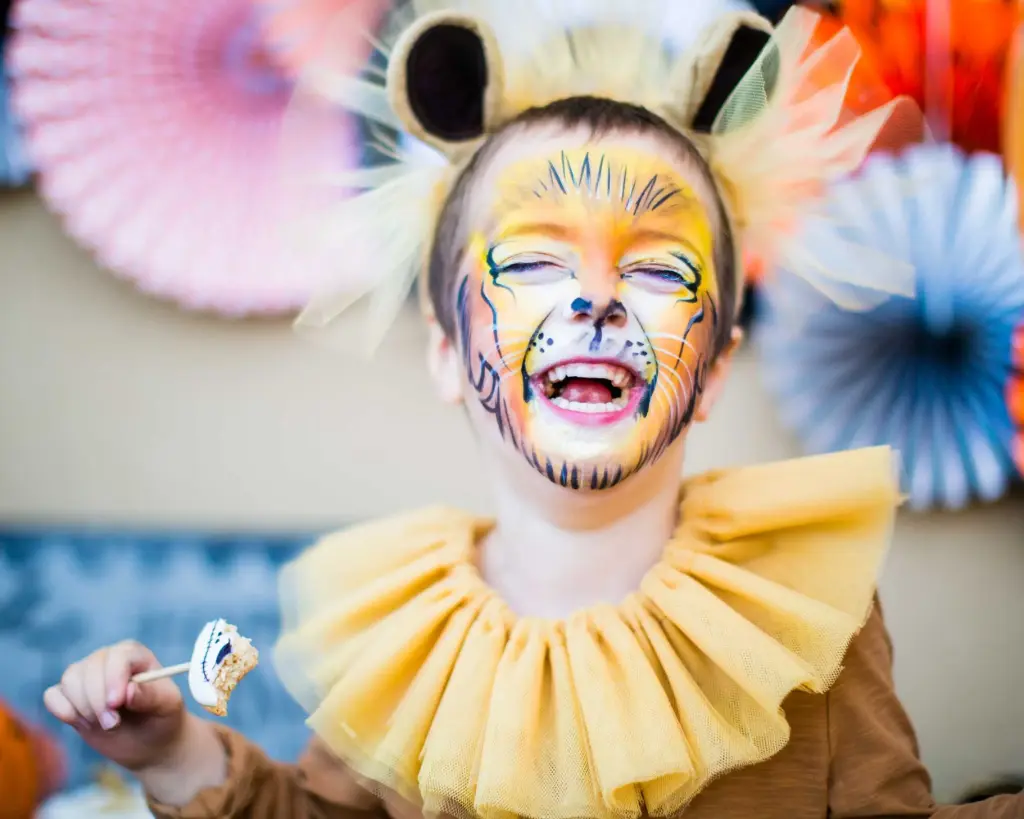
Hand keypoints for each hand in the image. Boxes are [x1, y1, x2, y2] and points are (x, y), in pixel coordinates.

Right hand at [44, 641, 185, 771]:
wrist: (149, 741)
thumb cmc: (162, 718)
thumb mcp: (166, 707)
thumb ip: (151, 696)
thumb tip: (129, 690)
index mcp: (134, 654)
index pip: (117, 657)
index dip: (114, 679)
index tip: (117, 704)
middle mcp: (108, 658)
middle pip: (89, 669)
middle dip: (97, 701)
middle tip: (113, 724)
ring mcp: (86, 675)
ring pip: (70, 681)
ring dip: (83, 708)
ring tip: (106, 725)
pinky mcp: (69, 695)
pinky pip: (53, 696)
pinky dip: (64, 711)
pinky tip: (84, 723)